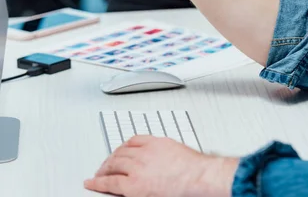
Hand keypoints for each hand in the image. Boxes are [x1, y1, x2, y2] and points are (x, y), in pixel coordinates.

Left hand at [84, 135, 238, 196]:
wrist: (199, 177)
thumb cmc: (195, 168)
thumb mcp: (177, 150)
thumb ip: (163, 151)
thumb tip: (160, 159)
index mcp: (155, 141)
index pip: (132, 140)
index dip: (123, 147)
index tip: (119, 151)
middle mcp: (143, 152)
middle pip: (120, 151)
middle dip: (111, 157)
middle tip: (105, 163)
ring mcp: (137, 168)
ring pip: (113, 164)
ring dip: (104, 168)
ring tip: (98, 173)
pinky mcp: (133, 185)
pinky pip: (110, 182)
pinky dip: (98, 182)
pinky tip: (92, 183)